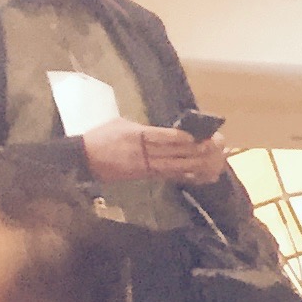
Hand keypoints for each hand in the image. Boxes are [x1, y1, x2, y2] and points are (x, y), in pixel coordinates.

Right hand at [78, 119, 228, 185]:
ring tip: (217, 158)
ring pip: (177, 166)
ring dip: (199, 163)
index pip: (161, 137)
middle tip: (217, 144)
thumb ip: (144, 128)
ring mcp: (146, 167)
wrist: (84, 159)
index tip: (198, 136)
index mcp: (135, 135)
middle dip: (197, 149)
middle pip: (174, 152)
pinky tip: (206, 174)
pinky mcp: (148, 176)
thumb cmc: (101, 137)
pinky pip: (172, 176)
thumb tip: (166, 131)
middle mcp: (143, 152)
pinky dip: (190, 175)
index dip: (180, 138)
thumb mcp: (120, 125)